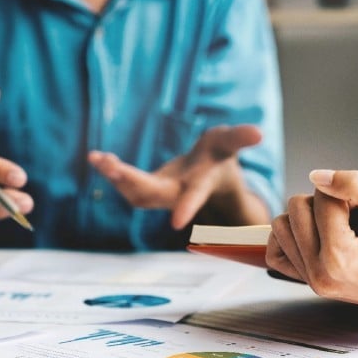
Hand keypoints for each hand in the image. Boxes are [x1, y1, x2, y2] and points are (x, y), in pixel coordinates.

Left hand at [88, 124, 268, 229]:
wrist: (206, 177)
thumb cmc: (217, 157)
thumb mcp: (229, 142)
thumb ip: (240, 138)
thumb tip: (259, 133)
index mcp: (200, 184)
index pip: (195, 196)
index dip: (188, 207)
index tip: (176, 223)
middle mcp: (178, 193)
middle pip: (153, 194)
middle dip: (132, 181)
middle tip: (110, 164)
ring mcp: (161, 194)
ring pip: (136, 194)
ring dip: (116, 178)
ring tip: (98, 159)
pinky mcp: (148, 189)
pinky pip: (127, 186)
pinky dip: (112, 173)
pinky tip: (98, 159)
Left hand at [265, 169, 357, 320]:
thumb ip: (354, 184)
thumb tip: (315, 176)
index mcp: (340, 257)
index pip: (321, 198)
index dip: (346, 193)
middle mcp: (319, 273)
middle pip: (295, 209)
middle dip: (324, 202)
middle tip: (352, 216)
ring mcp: (311, 281)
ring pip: (281, 226)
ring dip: (306, 217)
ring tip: (338, 226)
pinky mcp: (308, 283)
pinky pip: (277, 252)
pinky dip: (290, 236)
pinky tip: (314, 233)